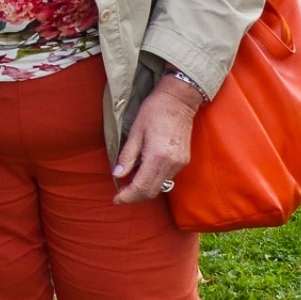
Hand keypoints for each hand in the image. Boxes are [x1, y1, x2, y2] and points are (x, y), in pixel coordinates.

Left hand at [111, 76, 204, 203]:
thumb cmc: (154, 111)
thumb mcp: (135, 131)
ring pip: (160, 187)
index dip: (127, 196)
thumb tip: (117, 175)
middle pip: (152, 191)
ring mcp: (180, 163)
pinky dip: (154, 180)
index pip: (142, 186)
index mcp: (158, 156)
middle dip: (135, 197)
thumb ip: (127, 155)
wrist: (179, 100)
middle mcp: (171, 164)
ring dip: (144, 189)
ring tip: (129, 184)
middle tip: (120, 195)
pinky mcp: (184, 160)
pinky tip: (143, 173)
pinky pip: (167, 178)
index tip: (116, 199)